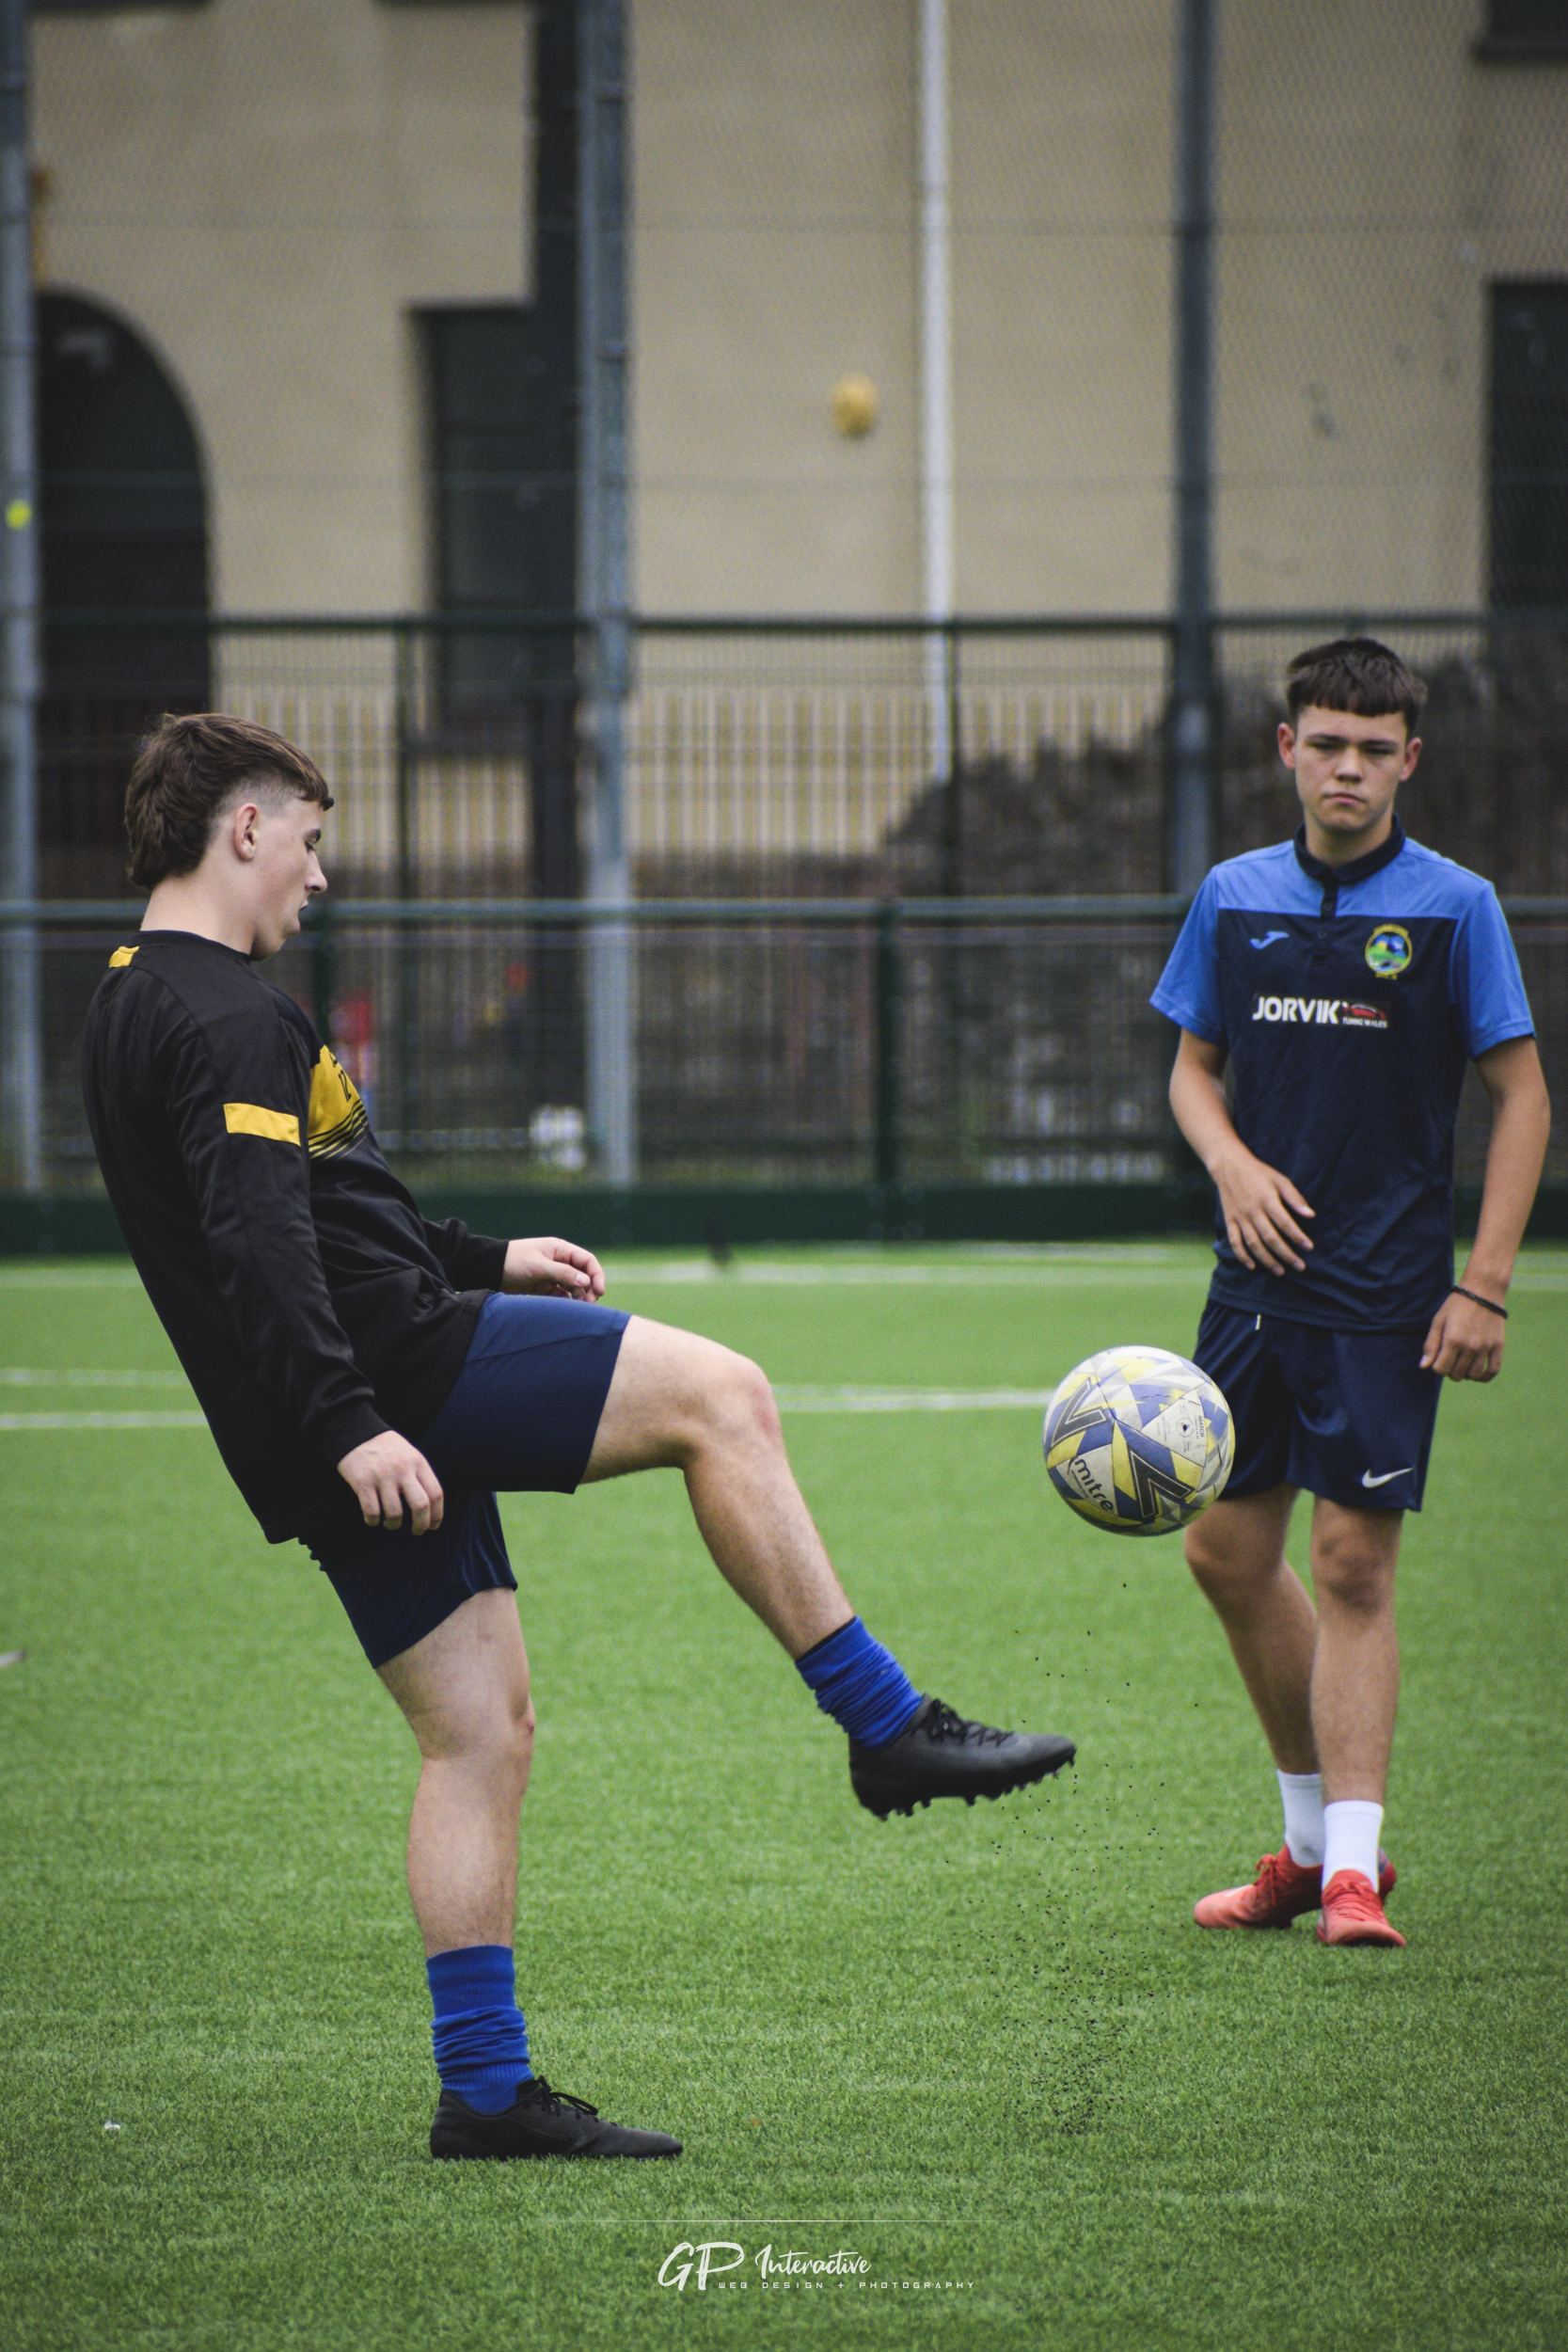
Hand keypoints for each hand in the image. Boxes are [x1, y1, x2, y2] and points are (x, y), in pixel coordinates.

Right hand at [337, 1432, 444, 1531]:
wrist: (356, 1432)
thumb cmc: (386, 1447)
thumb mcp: (409, 1453)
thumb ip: (419, 1475)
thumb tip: (430, 1506)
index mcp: (418, 1462)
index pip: (435, 1493)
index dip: (437, 1514)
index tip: (433, 1526)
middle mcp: (402, 1469)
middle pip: (420, 1506)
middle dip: (421, 1525)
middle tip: (417, 1531)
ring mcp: (382, 1476)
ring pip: (395, 1513)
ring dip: (394, 1525)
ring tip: (391, 1524)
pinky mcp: (362, 1482)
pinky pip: (372, 1512)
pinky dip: (373, 1521)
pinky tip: (373, 1520)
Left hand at [501, 1236, 605, 1300]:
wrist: (488, 1271)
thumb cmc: (513, 1261)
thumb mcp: (538, 1266)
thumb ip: (562, 1273)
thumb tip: (586, 1281)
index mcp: (560, 1250)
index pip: (586, 1261)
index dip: (596, 1275)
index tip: (600, 1291)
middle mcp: (559, 1262)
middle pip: (583, 1276)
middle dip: (589, 1289)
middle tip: (589, 1304)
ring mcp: (552, 1276)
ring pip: (574, 1288)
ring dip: (579, 1298)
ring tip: (579, 1310)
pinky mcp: (544, 1289)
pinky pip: (561, 1297)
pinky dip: (566, 1303)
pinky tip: (566, 1310)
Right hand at [1213, 1145, 1314, 1274]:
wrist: (1228, 1166)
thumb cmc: (1259, 1173)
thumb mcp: (1279, 1179)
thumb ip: (1294, 1198)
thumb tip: (1311, 1215)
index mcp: (1266, 1200)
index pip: (1284, 1222)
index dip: (1297, 1236)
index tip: (1309, 1248)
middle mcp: (1252, 1211)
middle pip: (1270, 1238)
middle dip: (1286, 1254)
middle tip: (1300, 1267)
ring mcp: (1239, 1217)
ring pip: (1253, 1243)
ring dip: (1267, 1260)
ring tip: (1280, 1271)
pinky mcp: (1230, 1221)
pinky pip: (1235, 1242)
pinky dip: (1242, 1256)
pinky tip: (1252, 1266)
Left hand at [1420, 1291, 1505, 1381]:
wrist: (1483, 1291)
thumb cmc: (1456, 1305)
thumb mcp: (1438, 1321)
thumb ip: (1431, 1345)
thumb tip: (1424, 1367)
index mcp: (1453, 1340)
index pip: (1441, 1369)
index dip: (1436, 1367)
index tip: (1438, 1358)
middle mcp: (1470, 1347)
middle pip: (1456, 1374)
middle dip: (1449, 1370)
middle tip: (1450, 1359)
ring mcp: (1486, 1347)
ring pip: (1473, 1375)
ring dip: (1465, 1374)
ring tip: (1462, 1364)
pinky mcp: (1498, 1346)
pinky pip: (1493, 1370)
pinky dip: (1484, 1377)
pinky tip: (1477, 1374)